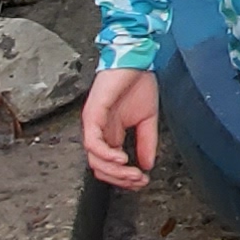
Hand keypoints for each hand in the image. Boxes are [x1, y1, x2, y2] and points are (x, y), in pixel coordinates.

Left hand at [81, 68, 157, 186]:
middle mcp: (98, 131)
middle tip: (139, 181)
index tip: (142, 181)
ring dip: (115, 172)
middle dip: (121, 180)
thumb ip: (146, 142)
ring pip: (94, 159)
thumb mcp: (148, 119)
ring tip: (133, 173)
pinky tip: (122, 159)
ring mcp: (93, 124)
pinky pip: (93, 142)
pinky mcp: (92, 114)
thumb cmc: (138, 82)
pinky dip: (106, 155)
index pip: (110, 165)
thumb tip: (148, 164)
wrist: (136, 58)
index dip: (125, 178)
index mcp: (110, 133)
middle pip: (100, 168)